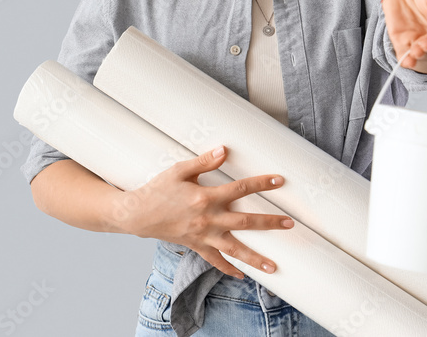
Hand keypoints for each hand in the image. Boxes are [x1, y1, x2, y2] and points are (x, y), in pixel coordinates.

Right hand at [113, 145, 293, 277]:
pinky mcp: (195, 246)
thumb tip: (223, 150)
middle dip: (269, 223)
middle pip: (245, 222)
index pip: (240, 189)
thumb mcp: (178, 170)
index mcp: (205, 197)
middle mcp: (207, 219)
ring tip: (274, 266)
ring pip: (234, 249)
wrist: (137, 214)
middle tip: (289, 225)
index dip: (261, 184)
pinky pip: (215, 260)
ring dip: (255, 258)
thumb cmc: (157, 190)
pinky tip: (242, 275)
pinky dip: (229, 269)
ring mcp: (202, 236)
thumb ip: (203, 162)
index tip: (278, 180)